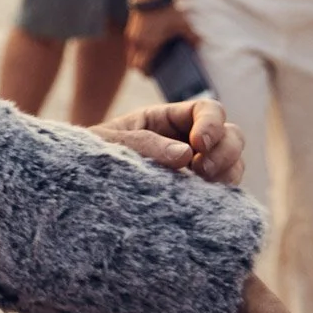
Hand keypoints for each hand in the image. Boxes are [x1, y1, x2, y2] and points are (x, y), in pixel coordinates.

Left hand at [90, 99, 243, 184]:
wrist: (78, 189)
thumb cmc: (89, 157)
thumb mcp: (108, 143)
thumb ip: (143, 144)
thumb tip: (185, 155)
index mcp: (165, 119)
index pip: (207, 110)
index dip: (212, 123)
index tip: (199, 144)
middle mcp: (187, 141)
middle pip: (232, 135)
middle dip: (224, 150)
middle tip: (199, 169)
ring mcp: (196, 168)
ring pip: (234, 164)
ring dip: (227, 173)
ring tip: (201, 186)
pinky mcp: (196, 194)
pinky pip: (224, 192)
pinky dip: (224, 195)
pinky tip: (204, 203)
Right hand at [126, 5, 200, 72]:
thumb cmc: (166, 9)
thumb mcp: (184, 24)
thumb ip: (192, 38)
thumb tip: (198, 46)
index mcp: (148, 45)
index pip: (141, 67)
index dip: (147, 73)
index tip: (155, 76)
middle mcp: (136, 41)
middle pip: (133, 62)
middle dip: (142, 66)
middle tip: (154, 67)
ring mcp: (132, 33)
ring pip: (131, 52)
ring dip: (140, 56)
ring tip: (154, 54)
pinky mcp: (131, 25)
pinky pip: (132, 42)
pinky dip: (139, 46)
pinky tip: (152, 40)